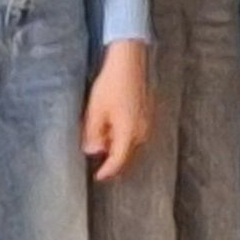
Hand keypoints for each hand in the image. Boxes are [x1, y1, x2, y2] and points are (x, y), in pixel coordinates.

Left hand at [85, 41, 153, 181]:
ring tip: (102, 140)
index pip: (118, 161)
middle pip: (127, 155)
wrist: (129, 62)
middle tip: (98, 162)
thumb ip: (93, 134)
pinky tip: (112, 128)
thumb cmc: (112, 84)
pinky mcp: (147, 114)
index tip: (98, 177)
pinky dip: (124, 136)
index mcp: (128, 132)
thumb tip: (92, 151)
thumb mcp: (95, 111)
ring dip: (117, 147)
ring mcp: (147, 123)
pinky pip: (135, 134)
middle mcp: (142, 131)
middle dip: (112, 160)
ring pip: (131, 144)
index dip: (108, 171)